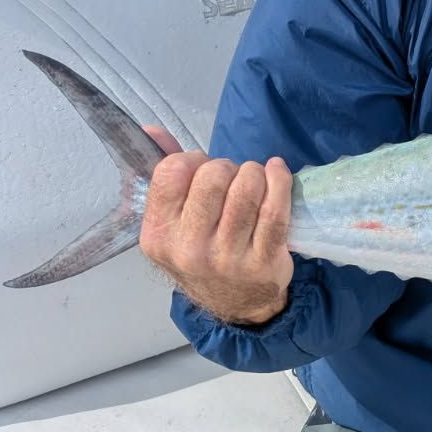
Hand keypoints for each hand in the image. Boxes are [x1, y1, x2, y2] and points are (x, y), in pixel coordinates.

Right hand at [139, 127, 293, 326]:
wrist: (235, 301)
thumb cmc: (201, 250)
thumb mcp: (172, 222)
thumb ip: (164, 174)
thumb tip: (151, 130)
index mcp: (158, 235)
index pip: (172, 172)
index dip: (193, 160)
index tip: (202, 169)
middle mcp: (189, 249)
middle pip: (213, 176)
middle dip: (227, 167)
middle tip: (231, 180)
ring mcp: (228, 257)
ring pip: (247, 187)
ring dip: (255, 173)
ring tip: (254, 180)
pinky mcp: (264, 260)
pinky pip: (276, 207)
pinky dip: (279, 180)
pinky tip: (276, 172)